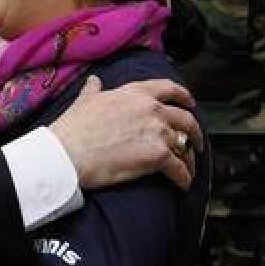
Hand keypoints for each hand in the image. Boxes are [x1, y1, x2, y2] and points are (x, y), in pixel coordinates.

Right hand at [49, 76, 203, 191]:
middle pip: (185, 119)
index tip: (190, 104)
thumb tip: (94, 80)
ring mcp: (157, 131)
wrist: (68, 153)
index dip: (184, 96)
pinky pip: (180, 169)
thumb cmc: (73, 128)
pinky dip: (184, 178)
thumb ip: (94, 90)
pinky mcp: (158, 156)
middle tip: (196, 142)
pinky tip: (183, 184)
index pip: (169, 88)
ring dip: (190, 159)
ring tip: (189, 168)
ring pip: (186, 145)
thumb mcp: (84, 101)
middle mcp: (152, 108)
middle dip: (195, 132)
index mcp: (135, 93)